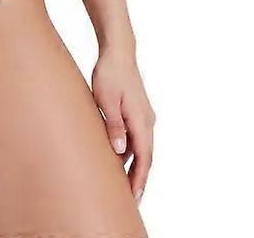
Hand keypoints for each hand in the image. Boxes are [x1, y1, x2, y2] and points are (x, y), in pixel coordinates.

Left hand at [91, 46, 154, 204]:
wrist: (118, 51)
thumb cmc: (109, 73)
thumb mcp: (106, 100)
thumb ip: (114, 125)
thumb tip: (121, 151)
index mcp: (142, 122)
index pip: (144, 159)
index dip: (139, 180)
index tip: (134, 200)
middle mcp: (147, 121)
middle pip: (145, 157)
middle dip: (138, 179)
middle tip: (129, 201)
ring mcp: (143, 116)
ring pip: (140, 148)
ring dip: (132, 166)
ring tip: (120, 184)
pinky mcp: (136, 111)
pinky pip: (136, 137)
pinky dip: (129, 151)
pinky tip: (116, 158)